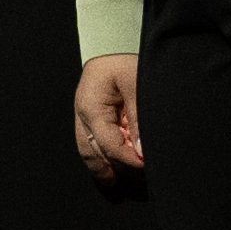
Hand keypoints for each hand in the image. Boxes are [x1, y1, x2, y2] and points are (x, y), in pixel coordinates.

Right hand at [74, 52, 142, 179]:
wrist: (112, 40)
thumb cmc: (125, 59)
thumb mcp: (137, 83)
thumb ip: (139, 118)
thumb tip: (141, 151)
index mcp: (91, 107)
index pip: (110, 145)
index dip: (129, 160)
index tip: (148, 167)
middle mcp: (82, 116)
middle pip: (97, 154)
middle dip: (118, 170)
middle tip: (139, 184)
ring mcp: (82, 118)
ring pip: (90, 154)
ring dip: (107, 171)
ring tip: (121, 189)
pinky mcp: (89, 118)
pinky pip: (92, 146)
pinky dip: (102, 161)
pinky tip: (112, 177)